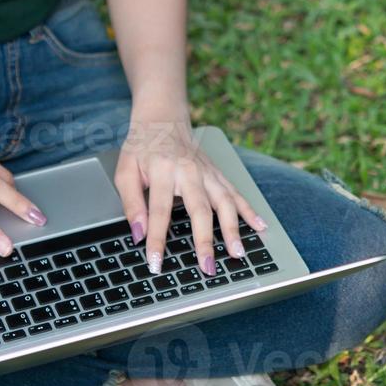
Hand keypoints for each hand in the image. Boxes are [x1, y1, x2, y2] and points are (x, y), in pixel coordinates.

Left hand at [114, 118, 267, 275]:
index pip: (160, 211)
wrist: (163, 118)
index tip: (156, 263)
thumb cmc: (142, 147)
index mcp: (163, 170)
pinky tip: (260, 227)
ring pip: (225, 203)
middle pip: (201, 210)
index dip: (158, 239)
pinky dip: (250, 211)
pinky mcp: (218, 174)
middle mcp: (189, 171)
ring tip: (238, 253)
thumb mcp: (125, 171)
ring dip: (233, 230)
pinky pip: (237, 193)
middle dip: (205, 241)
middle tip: (208, 267)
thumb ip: (131, 203)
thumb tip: (138, 234)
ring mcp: (208, 172)